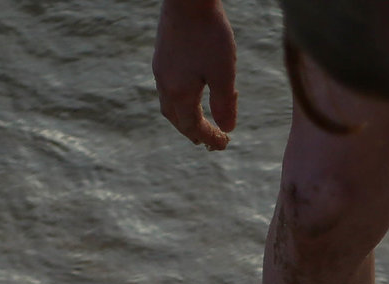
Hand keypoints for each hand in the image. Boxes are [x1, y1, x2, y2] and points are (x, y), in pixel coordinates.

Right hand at [154, 0, 237, 149]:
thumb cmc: (209, 35)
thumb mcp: (223, 73)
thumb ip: (225, 103)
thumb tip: (227, 128)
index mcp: (179, 93)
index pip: (193, 127)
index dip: (209, 138)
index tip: (225, 144)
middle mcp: (165, 84)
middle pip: (176, 119)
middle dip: (193, 132)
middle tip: (208, 141)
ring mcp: (161, 68)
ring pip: (169, 104)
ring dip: (184, 117)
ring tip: (198, 122)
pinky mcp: (162, 55)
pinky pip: (168, 88)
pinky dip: (180, 100)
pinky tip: (190, 92)